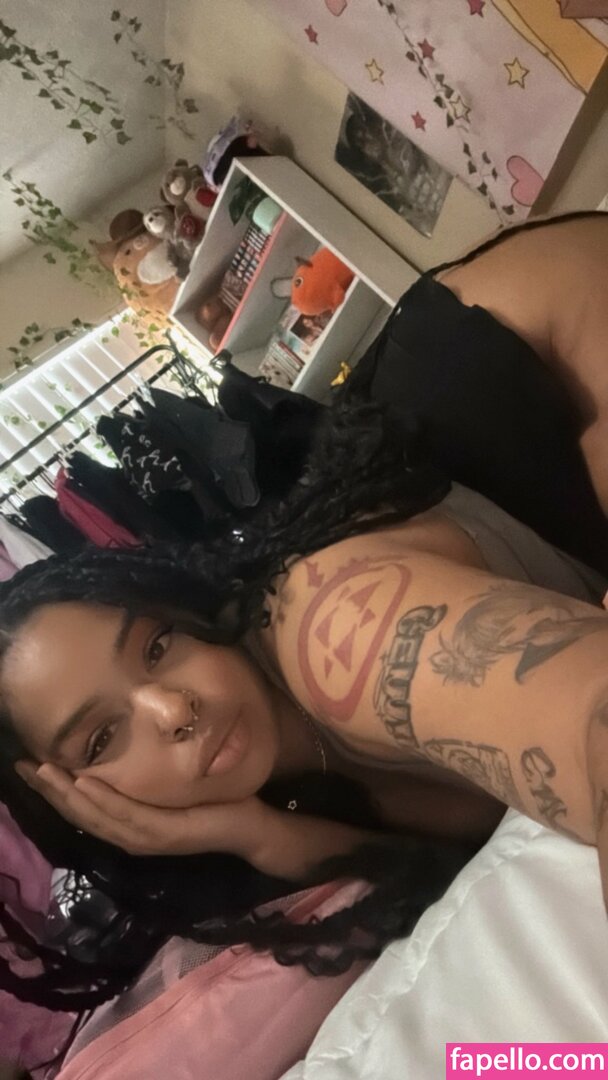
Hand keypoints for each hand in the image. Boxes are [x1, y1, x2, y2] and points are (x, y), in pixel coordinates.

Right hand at [15, 760, 270, 862]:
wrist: (252, 829)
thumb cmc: (215, 804)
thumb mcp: (174, 787)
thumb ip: (149, 778)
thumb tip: (128, 746)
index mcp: (131, 826)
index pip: (81, 809)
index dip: (51, 790)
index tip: (26, 765)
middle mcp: (132, 836)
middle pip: (79, 814)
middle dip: (48, 790)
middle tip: (21, 765)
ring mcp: (148, 838)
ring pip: (97, 816)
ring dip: (67, 794)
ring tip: (43, 771)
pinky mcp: (167, 833)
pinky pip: (128, 815)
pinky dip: (103, 799)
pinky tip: (84, 783)